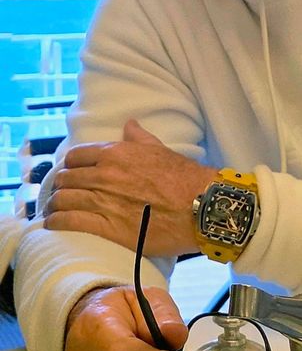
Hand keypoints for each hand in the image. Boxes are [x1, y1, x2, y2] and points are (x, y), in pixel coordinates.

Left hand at [44, 120, 218, 254]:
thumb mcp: (160, 149)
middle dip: (60, 185)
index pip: (76, 156)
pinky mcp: (106, 227)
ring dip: (54, 204)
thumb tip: (129, 123)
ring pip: (63, 199)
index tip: (71, 172)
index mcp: (115, 153)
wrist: (199, 205)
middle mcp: (104, 175)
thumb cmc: (184, 177)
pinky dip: (57, 222)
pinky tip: (53, 224)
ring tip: (53, 210)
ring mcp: (103, 201)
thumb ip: (139, 137)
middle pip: (66, 178)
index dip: (70, 165)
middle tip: (60, 192)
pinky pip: (70, 222)